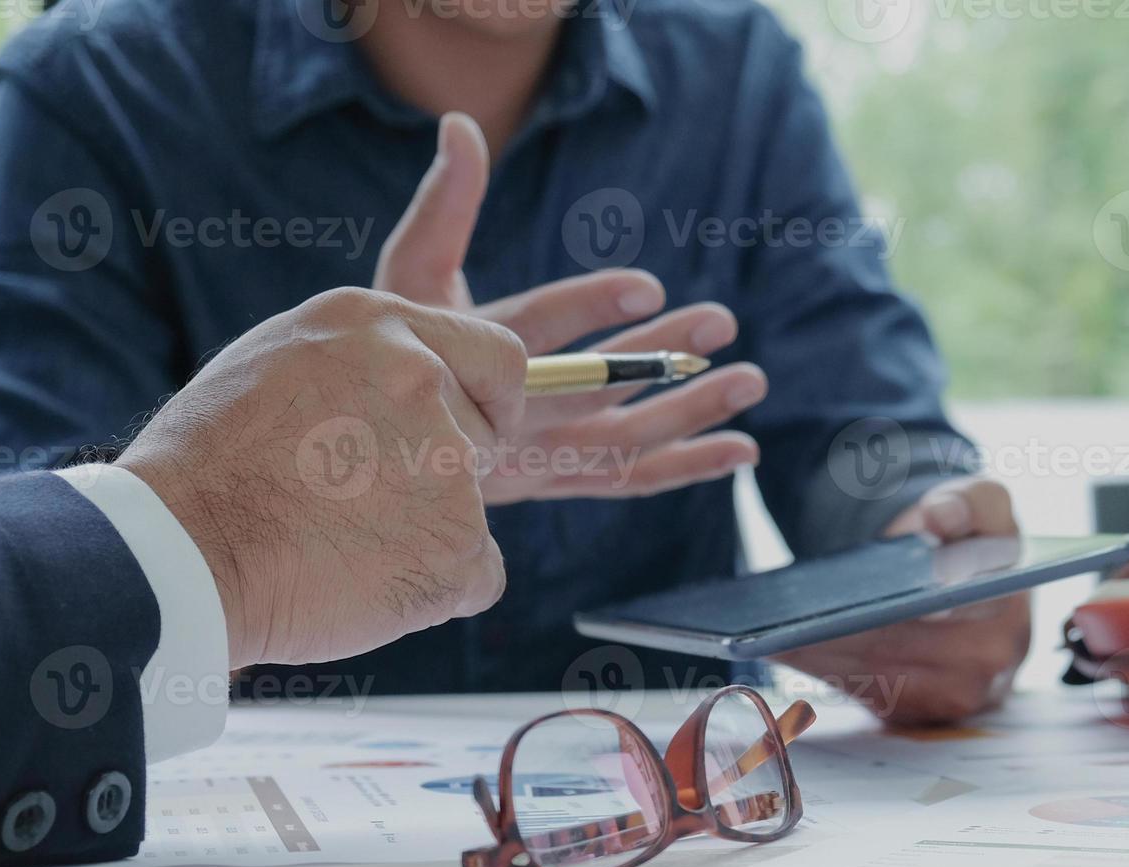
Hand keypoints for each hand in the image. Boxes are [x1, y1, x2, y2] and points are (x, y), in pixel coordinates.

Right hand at [117, 287, 527, 671]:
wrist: (176, 553)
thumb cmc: (207, 469)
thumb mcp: (280, 364)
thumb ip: (365, 366)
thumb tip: (424, 384)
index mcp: (377, 325)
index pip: (496, 354)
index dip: (488, 400)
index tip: (468, 430)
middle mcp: (421, 377)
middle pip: (486, 434)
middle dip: (447, 470)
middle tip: (365, 503)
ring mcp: (446, 459)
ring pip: (472, 509)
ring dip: (424, 533)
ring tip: (336, 544)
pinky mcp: (457, 538)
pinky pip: (478, 574)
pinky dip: (435, 591)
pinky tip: (363, 585)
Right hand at [374, 112, 763, 502]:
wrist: (377, 444)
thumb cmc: (398, 342)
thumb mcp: (409, 271)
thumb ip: (446, 203)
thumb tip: (459, 124)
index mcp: (464, 356)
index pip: (532, 330)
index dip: (587, 309)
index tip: (649, 284)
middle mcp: (503, 417)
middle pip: (591, 387)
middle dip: (658, 353)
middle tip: (720, 320)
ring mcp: (535, 458)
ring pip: (623, 440)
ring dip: (690, 413)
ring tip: (751, 380)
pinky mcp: (559, 481)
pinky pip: (629, 478)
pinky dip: (687, 465)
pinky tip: (742, 450)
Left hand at [776, 477, 1030, 725]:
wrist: (963, 580)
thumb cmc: (967, 541)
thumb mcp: (979, 502)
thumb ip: (969, 501)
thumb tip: (940, 518)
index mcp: (1007, 603)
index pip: (946, 607)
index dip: (898, 606)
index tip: (852, 599)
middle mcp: (993, 660)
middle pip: (903, 649)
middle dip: (847, 633)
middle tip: (795, 615)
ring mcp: (961, 695)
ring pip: (882, 677)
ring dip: (829, 657)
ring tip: (782, 632)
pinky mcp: (927, 714)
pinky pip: (872, 697)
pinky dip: (831, 673)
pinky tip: (793, 649)